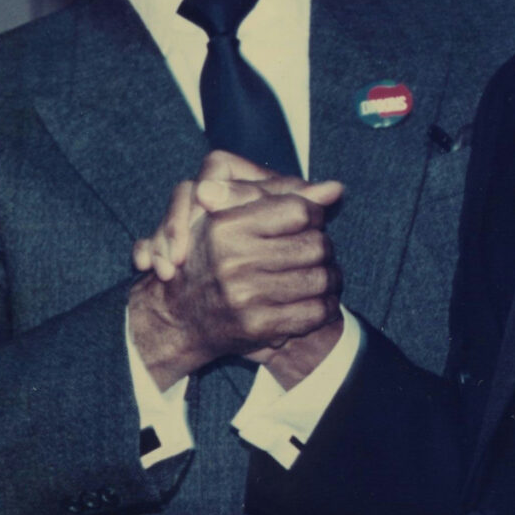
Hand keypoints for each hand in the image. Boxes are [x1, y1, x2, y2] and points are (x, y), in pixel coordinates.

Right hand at [127, 164, 344, 388]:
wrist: (178, 318)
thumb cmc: (211, 258)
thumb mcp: (231, 217)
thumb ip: (281, 197)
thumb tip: (336, 188)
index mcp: (226, 227)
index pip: (299, 211)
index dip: (315, 214)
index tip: (312, 222)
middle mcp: (233, 261)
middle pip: (316, 245)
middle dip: (324, 248)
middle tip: (320, 252)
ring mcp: (245, 296)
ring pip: (321, 279)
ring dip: (331, 277)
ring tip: (323, 275)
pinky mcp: (257, 326)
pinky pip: (315, 312)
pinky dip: (325, 306)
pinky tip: (318, 300)